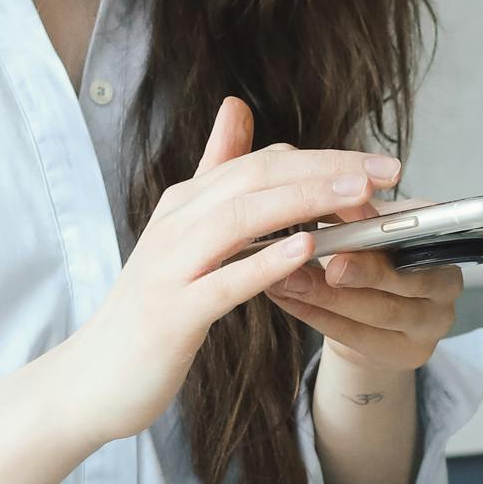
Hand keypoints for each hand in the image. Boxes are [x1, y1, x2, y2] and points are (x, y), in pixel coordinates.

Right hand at [63, 98, 398, 443]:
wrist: (97, 376)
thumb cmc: (153, 306)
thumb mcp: (186, 233)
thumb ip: (214, 173)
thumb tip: (236, 107)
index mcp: (186, 203)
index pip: (261, 162)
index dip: (322, 159)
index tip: (376, 166)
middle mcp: (177, 223)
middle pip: (256, 177)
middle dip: (325, 169)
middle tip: (385, 171)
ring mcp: (172, 267)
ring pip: (242, 218)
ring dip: (304, 202)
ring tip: (355, 196)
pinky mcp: (173, 313)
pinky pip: (223, 282)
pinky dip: (264, 263)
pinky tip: (305, 251)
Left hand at [271, 228, 482, 384]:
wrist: (354, 313)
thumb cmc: (366, 255)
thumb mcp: (373, 226)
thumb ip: (363, 207)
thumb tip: (338, 182)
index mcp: (452, 241)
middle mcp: (449, 283)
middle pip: (417, 279)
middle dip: (373, 271)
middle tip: (334, 262)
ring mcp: (430, 324)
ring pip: (379, 311)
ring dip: (327, 294)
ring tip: (285, 275)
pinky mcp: (404, 355)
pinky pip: (355, 336)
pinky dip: (314, 314)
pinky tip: (283, 295)